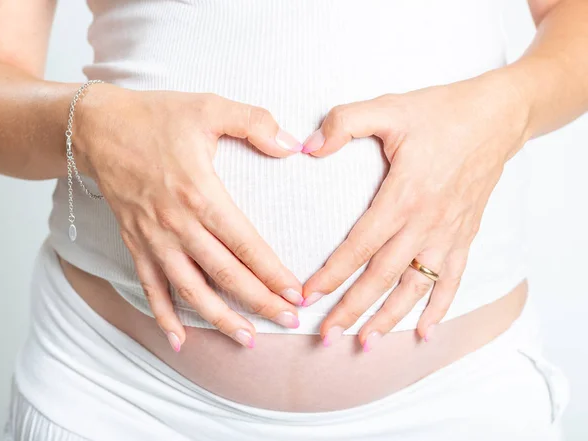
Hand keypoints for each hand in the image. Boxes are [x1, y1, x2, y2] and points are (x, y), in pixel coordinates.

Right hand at [75, 86, 303, 349]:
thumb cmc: (157, 117)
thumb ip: (254, 122)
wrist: (97, 127)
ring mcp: (153, 238)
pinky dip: (163, 315)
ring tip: (247, 340)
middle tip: (289, 322)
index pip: (245, 244)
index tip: (296, 294)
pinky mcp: (135, 243)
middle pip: (225, 274)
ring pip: (190, 290)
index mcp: (200, 194)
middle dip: (259, 302)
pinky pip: (150, 287)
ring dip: (220, 318)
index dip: (273, 272)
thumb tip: (293, 145)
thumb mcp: (209, 107)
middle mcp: (177, 224)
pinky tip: (179, 340)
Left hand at [300, 72, 528, 348]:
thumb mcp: (389, 107)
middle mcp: (425, 223)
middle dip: (352, 308)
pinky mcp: (465, 235)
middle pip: (382, 277)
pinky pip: (452, 279)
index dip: (331, 274)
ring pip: (415, 287)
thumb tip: (308, 146)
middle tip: (326, 335)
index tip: (308, 296)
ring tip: (366, 342)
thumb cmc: (441, 112)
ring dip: (389, 317)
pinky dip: (439, 307)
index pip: (358, 245)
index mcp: (403, 196)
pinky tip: (426, 331)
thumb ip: (345, 122)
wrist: (497, 116)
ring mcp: (448, 233)